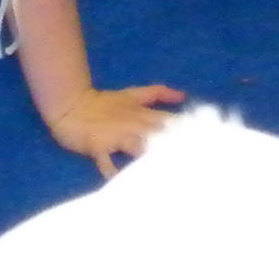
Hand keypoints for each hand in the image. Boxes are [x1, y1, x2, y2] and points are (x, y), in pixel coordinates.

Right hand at [48, 83, 184, 178]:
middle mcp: (133, 124)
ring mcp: (115, 135)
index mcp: (143, 113)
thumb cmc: (104, 103)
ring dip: (150, 159)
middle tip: (195, 162)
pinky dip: (113, 173)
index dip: (188, 130)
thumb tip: (183, 95)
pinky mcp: (98, 146)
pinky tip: (120, 184)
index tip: (207, 141)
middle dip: (176, 147)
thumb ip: (158, 94)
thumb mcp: (133, 94)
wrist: (71, 105)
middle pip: (159, 135)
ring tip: (164, 172)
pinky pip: (106, 162)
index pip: (170, 121)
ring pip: (137, 147)